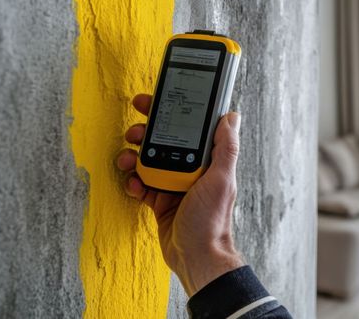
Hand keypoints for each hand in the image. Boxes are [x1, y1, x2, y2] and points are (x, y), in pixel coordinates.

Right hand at [116, 94, 243, 295]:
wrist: (196, 257)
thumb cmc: (212, 220)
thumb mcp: (221, 179)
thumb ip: (225, 148)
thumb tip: (231, 116)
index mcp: (206, 161)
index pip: (188, 129)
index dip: (171, 113)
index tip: (154, 103)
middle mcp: (190, 169)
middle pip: (164, 142)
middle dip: (146, 133)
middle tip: (134, 131)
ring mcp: (173, 185)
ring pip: (148, 161)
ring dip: (134, 157)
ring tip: (127, 159)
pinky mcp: (160, 200)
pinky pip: (141, 184)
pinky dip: (134, 182)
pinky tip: (133, 185)